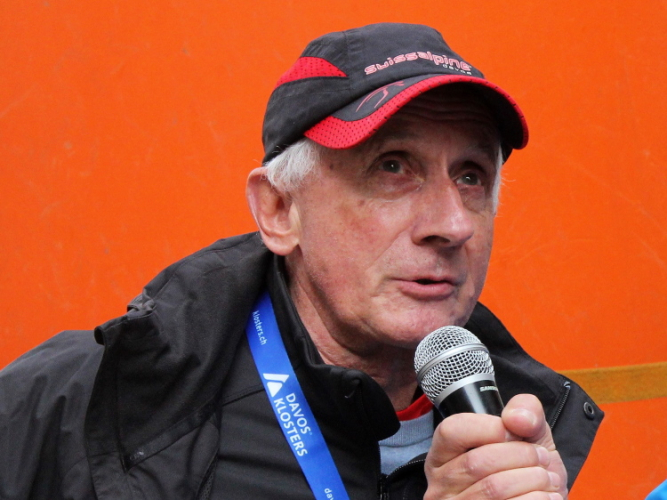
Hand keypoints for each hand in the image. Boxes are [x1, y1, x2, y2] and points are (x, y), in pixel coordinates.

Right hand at [423, 394, 567, 498]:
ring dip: (532, 479)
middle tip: (541, 457)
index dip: (486, 427)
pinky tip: (542, 495)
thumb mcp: (527, 432)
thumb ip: (525, 410)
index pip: (451, 431)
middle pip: (476, 462)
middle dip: (521, 455)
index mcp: (443, 454)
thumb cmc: (524, 468)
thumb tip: (518, 419)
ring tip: (545, 477)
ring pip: (494, 488)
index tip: (512, 433)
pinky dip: (537, 499)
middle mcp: (441, 485)